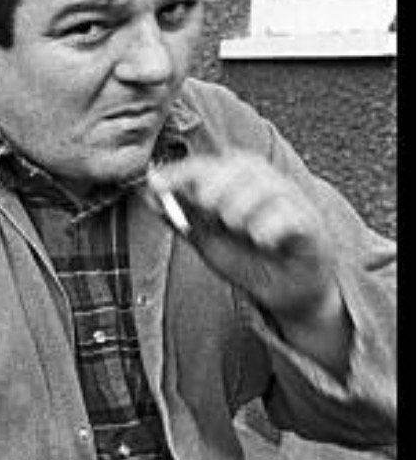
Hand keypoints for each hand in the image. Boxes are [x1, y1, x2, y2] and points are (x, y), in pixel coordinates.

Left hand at [146, 154, 348, 369]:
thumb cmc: (247, 260)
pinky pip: (294, 216)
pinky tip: (261, 240)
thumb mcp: (206, 238)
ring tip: (235, 226)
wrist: (284, 294)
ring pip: (271, 186)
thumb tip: (148, 193)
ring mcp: (293, 206)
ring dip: (245, 203)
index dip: (183, 170)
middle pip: (245, 165)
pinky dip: (272, 225)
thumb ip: (181, 216)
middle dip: (219, 182)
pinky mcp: (311, 228)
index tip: (157, 182)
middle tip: (207, 205)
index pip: (212, 165)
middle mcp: (268, 189)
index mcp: (240, 187)